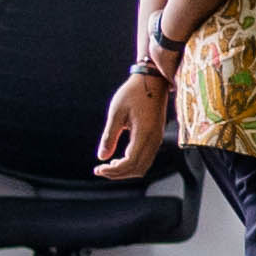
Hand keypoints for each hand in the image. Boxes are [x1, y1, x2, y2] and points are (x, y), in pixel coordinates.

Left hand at [94, 66, 171, 181]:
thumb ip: (109, 136)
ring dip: (126, 170)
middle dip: (118, 174)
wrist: (152, 80)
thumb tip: (102, 157)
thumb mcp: (116, 112)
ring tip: (108, 166)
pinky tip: (119, 159)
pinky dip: (133, 164)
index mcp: (144, 134)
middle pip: (138, 169)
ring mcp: (157, 139)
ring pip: (143, 166)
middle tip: (100, 169)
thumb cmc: (133, 93)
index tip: (98, 168)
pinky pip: (146, 158)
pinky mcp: (156, 137)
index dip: (114, 170)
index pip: (130, 163)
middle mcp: (154, 140)